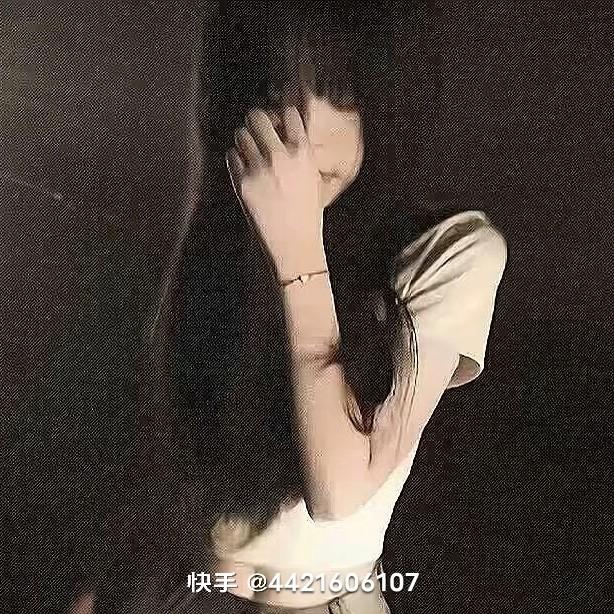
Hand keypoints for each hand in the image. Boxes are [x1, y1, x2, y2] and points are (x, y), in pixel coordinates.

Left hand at [225, 107, 327, 279]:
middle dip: (255, 121)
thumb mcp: (313, 179)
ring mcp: (259, 169)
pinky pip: (231, 156)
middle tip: (255, 129)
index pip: (288, 113)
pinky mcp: (242, 183)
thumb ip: (300, 153)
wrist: (294, 244)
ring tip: (249, 150)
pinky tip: (245, 169)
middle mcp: (281, 157)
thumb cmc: (307, 213)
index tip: (279, 125)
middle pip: (258, 117)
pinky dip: (236, 159)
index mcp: (303, 153)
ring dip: (244, 139)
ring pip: (241, 134)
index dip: (281, 117)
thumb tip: (283, 129)